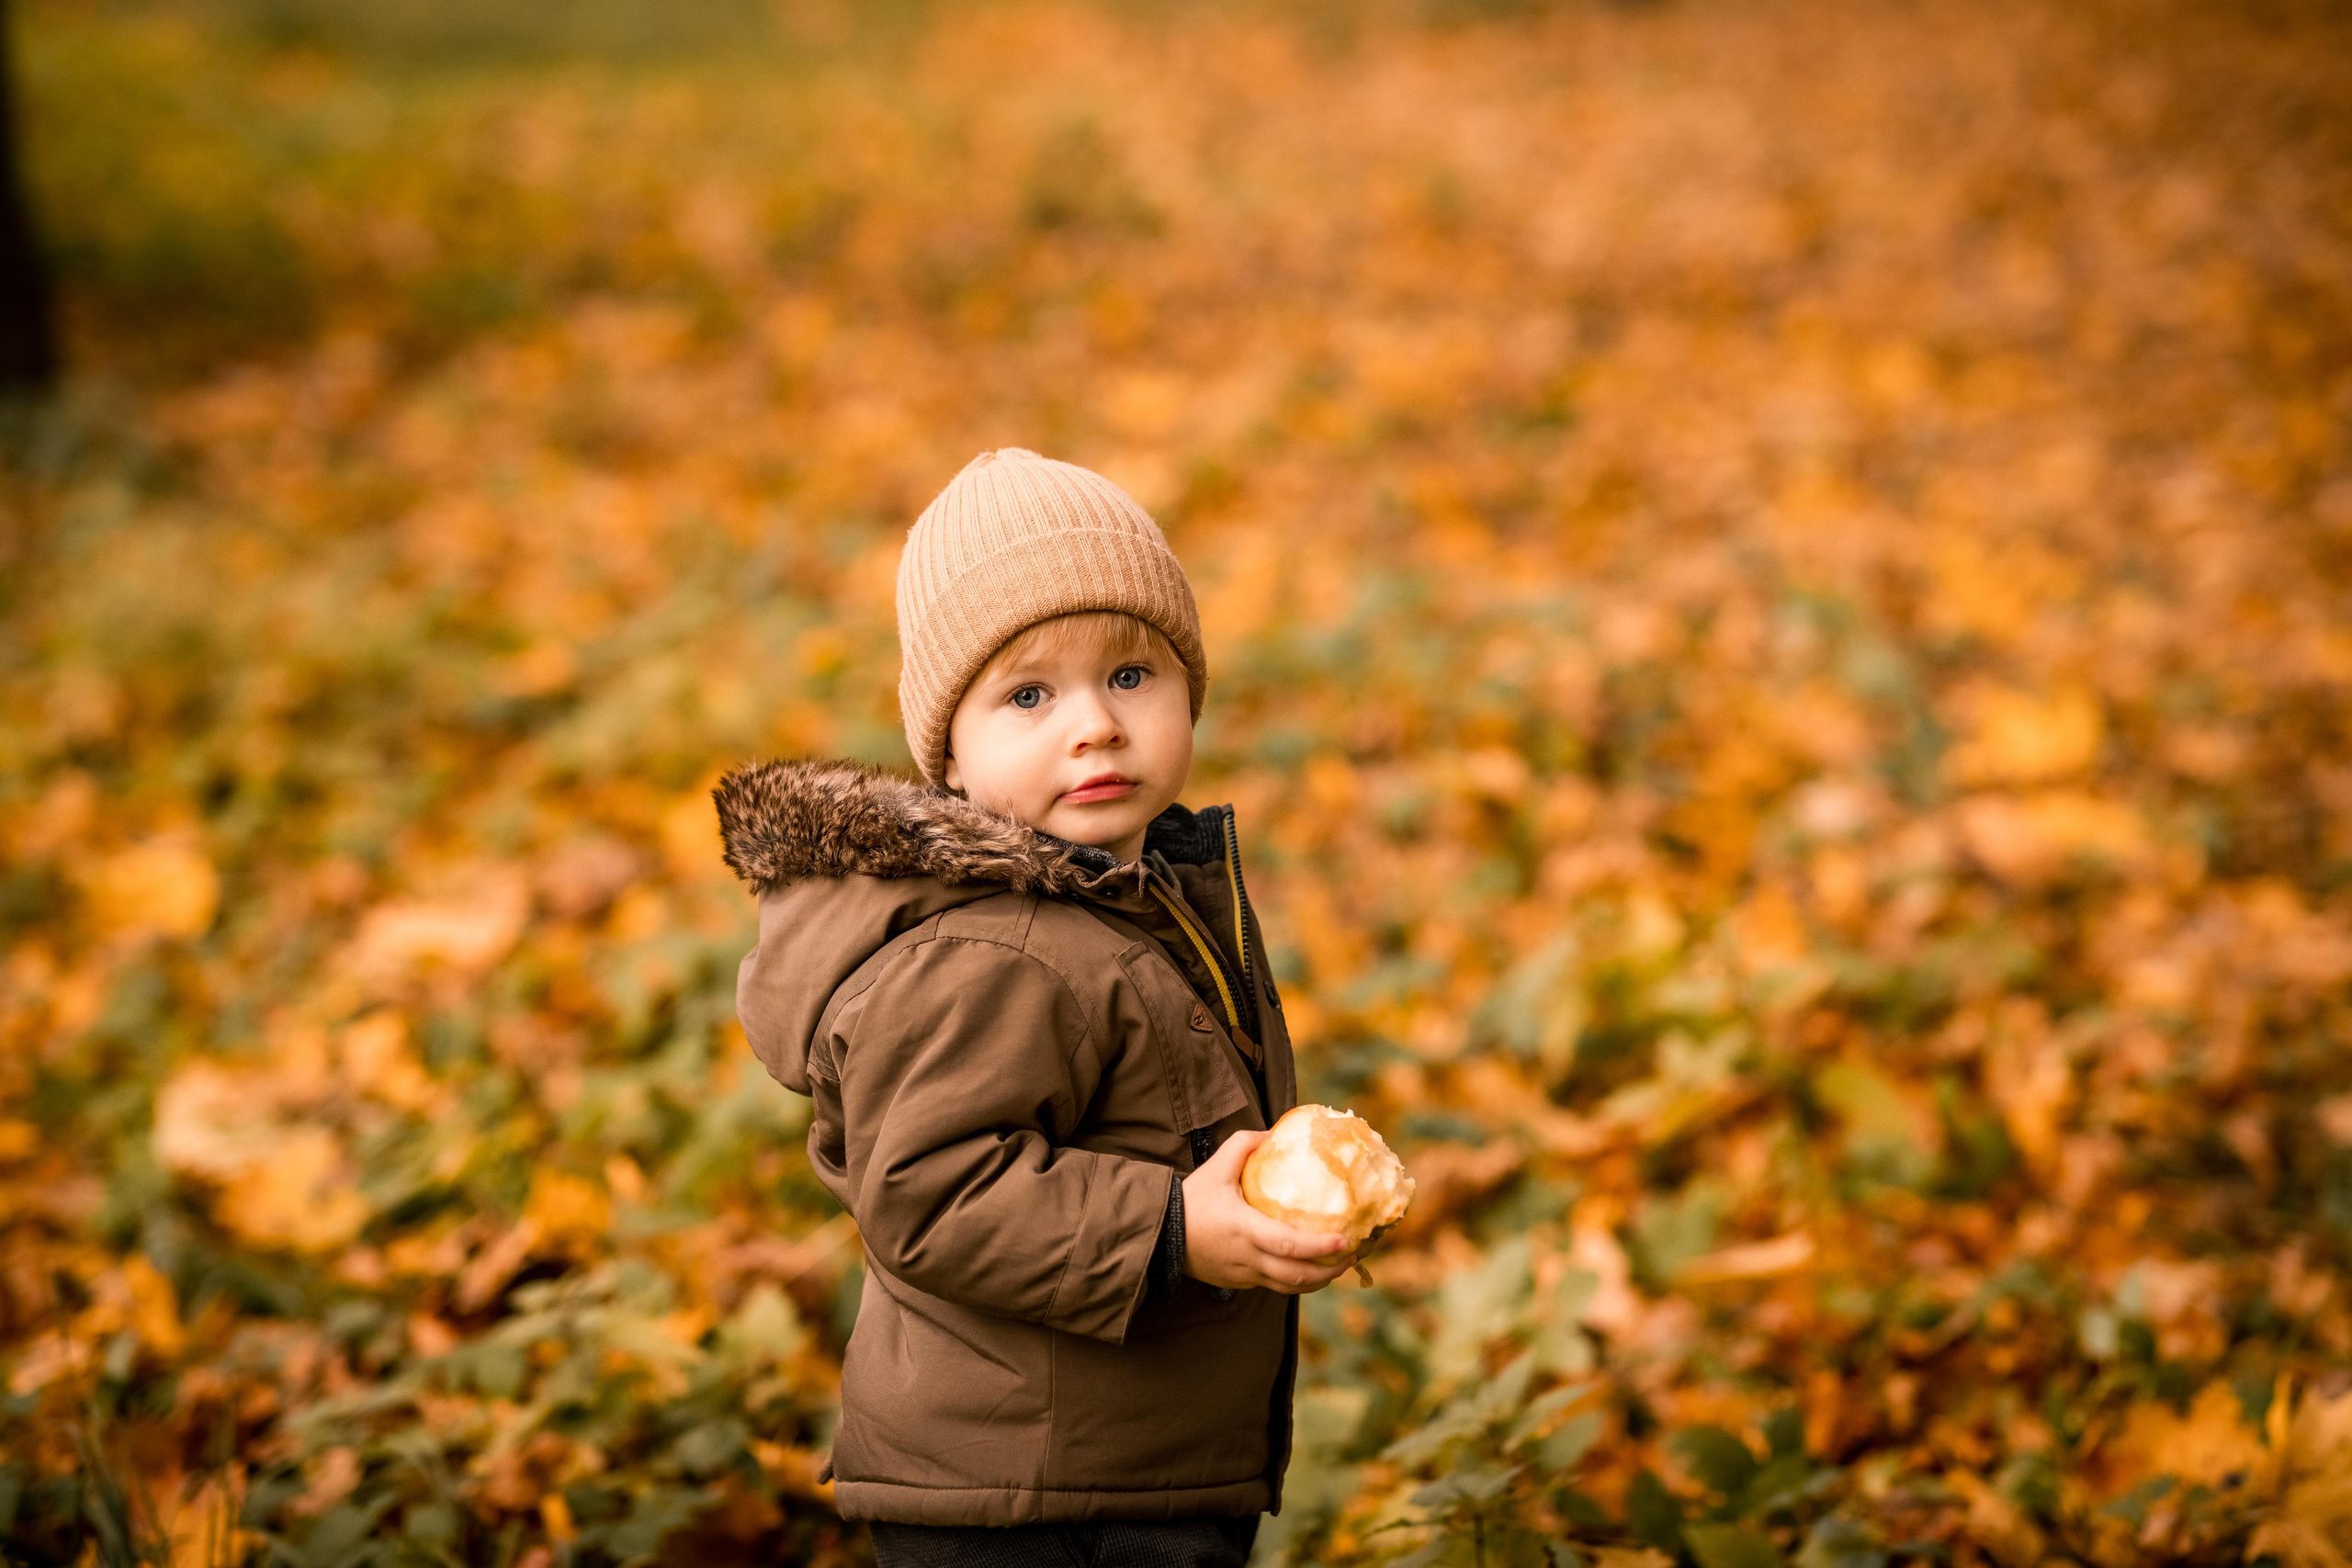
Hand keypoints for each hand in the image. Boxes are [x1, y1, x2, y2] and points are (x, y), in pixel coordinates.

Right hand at [1180, 1128, 1361, 1293]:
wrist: (1160, 1233)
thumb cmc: (1191, 1199)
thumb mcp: (1217, 1166)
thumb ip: (1244, 1144)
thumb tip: (1273, 1132)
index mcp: (1245, 1230)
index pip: (1290, 1245)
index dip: (1320, 1247)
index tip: (1345, 1240)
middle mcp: (1248, 1258)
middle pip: (1297, 1276)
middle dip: (1331, 1270)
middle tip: (1353, 1254)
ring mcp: (1244, 1275)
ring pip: (1289, 1287)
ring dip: (1318, 1280)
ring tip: (1340, 1266)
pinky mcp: (1239, 1283)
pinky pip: (1274, 1286)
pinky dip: (1297, 1280)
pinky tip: (1310, 1268)